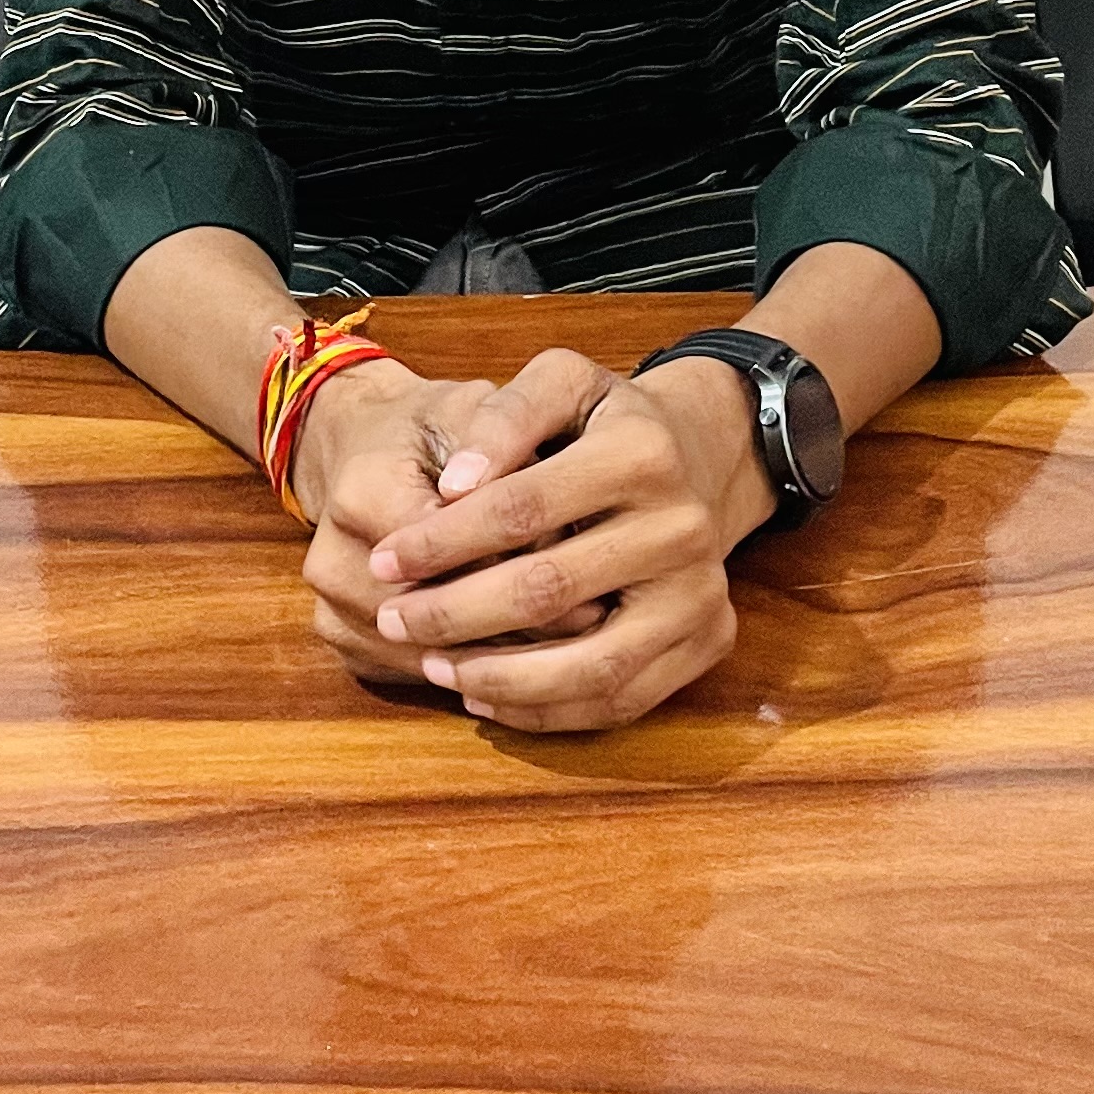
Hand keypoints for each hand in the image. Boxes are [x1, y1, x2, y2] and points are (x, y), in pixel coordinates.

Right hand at [295, 346, 619, 698]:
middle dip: (522, 618)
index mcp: (363, 492)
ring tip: (578, 642)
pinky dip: (476, 668)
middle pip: (441, 613)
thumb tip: (563, 531)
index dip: (525, 559)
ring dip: (505, 654)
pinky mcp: (348, 643)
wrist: (363, 447)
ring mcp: (334, 610)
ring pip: (432, 655)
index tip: (594, 567)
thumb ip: (512, 459)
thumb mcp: (473, 411)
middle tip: (600, 618)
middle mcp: (332, 560)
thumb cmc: (433, 427)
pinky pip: (420, 670)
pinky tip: (533, 657)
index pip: (452, 549)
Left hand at [358, 353, 777, 732]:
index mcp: (642, 453)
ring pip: (590, 666)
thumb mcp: (561, 381)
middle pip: (549, 591)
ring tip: (434, 667)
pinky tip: (485, 696)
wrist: (698, 459)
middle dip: (454, 614)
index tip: (384, 558)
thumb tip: (452, 486)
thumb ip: (504, 417)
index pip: (522, 508)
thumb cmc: (605, 422)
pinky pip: (620, 700)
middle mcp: (683, 528)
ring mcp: (702, 594)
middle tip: (392, 621)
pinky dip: (546, 712)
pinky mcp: (709, 642)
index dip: (444, 540)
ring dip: (497, 678)